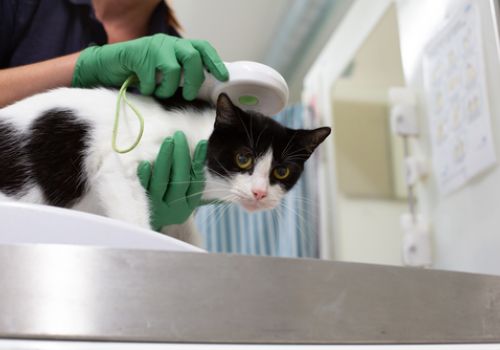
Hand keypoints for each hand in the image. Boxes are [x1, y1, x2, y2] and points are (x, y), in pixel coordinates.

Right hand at [72, 34, 228, 99]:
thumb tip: (202, 85)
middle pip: (192, 57)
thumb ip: (181, 72)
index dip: (214, 62)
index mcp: (177, 46)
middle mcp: (168, 43)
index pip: (202, 48)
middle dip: (194, 79)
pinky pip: (152, 78)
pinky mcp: (138, 55)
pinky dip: (150, 89)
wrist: (108, 65)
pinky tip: (145, 88)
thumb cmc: (140, 70)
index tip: (223, 76)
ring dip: (169, 87)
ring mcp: (153, 47)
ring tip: (161, 92)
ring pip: (173, 69)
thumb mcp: (164, 69)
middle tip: (188, 94)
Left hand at [137, 131, 206, 230]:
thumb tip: (198, 147)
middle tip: (179, 136)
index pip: (197, 180)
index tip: (202, 142)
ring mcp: (158, 206)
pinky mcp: (143, 204)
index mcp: (189, 203)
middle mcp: (175, 206)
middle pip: (179, 179)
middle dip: (180, 155)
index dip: (199, 161)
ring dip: (165, 160)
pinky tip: (144, 163)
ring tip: (168, 141)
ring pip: (163, 182)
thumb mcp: (185, 197)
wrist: (148, 233)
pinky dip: (145, 176)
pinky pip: (144, 189)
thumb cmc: (169, 205)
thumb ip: (191, 177)